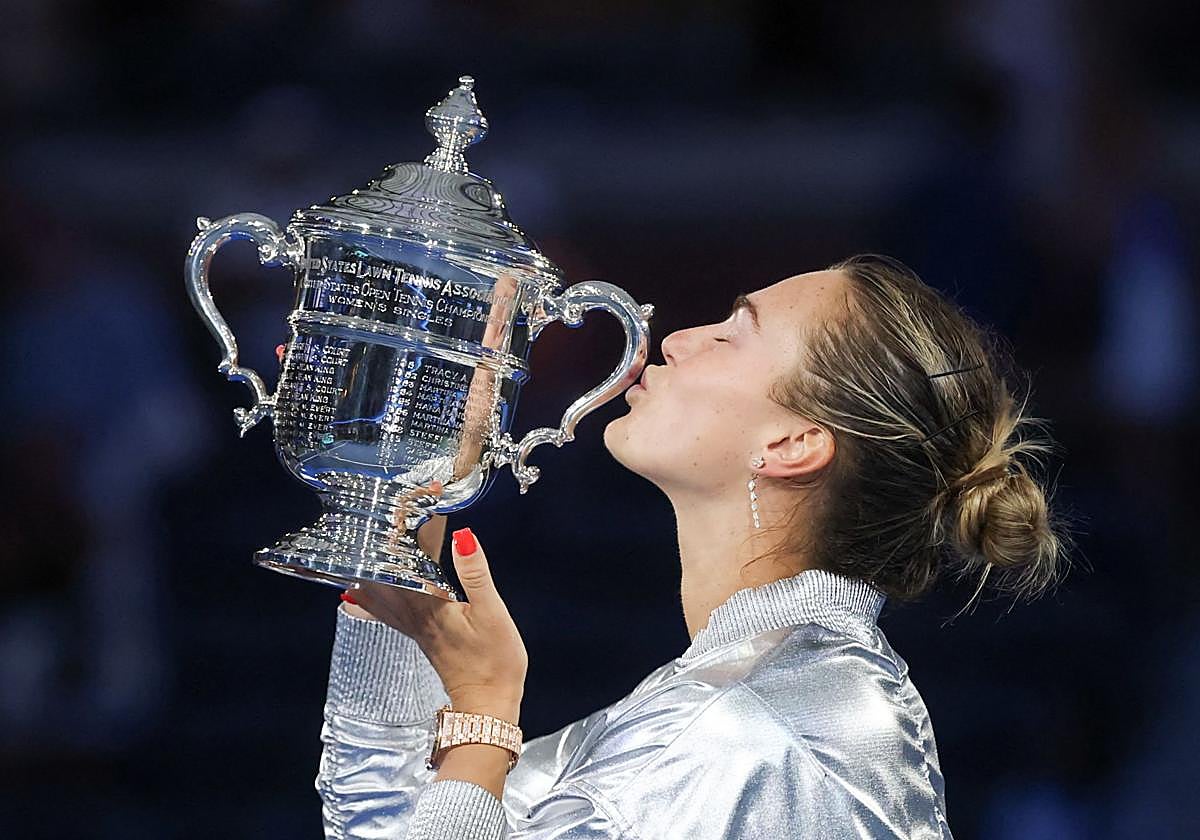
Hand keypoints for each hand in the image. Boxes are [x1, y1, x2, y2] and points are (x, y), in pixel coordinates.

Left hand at [348, 528, 527, 722]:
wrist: (487, 703)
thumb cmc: (493, 661)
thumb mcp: (492, 613)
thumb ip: (475, 574)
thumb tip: (463, 536)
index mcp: (428, 603)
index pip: (407, 556)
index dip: (405, 526)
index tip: (407, 500)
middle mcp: (412, 613)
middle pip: (384, 572)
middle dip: (381, 542)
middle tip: (379, 516)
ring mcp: (412, 626)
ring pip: (378, 591)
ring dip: (370, 567)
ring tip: (359, 545)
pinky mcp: (418, 635)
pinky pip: (384, 609)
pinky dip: (370, 595)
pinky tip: (356, 594)